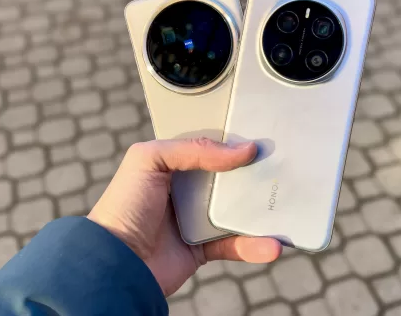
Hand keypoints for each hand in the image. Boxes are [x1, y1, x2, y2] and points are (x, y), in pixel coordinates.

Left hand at [87, 138, 282, 295]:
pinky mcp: (202, 249)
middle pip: (229, 178)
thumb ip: (194, 149)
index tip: (261, 138)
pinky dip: (255, 246)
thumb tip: (242, 150)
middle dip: (255, 174)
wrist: (114, 262)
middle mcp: (185, 190)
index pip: (209, 148)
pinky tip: (272, 245)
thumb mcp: (150, 159)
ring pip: (237, 211)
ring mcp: (195, 220)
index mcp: (171, 165)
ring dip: (262, 210)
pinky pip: (235, 245)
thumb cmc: (123, 206)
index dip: (233, 142)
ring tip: (286, 206)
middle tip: (283, 167)